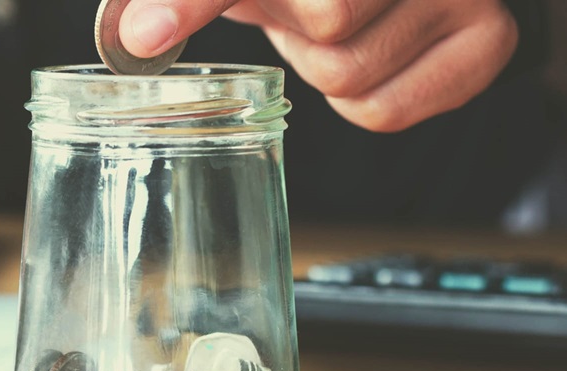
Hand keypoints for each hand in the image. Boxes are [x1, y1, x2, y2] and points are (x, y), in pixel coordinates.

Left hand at [118, 0, 518, 131]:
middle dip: (293, 29)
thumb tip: (133, 32)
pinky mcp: (486, 44)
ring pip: (344, 73)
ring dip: (323, 67)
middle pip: (322, 22)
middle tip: (302, 13)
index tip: (145, 36)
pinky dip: (361, 102)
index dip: (194, 2)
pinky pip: (381, 111)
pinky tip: (372, 61)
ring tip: (340, 32)